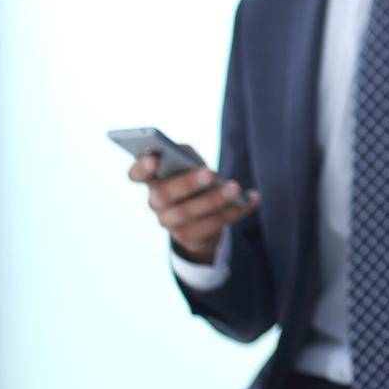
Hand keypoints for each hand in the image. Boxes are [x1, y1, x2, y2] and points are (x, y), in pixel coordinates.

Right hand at [130, 149, 258, 263]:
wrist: (201, 218)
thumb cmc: (193, 180)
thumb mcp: (188, 164)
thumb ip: (184, 154)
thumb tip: (184, 151)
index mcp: (152, 180)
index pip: (136, 174)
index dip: (141, 167)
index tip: (153, 158)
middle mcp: (155, 202)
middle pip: (164, 195)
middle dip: (187, 183)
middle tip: (210, 173)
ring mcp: (169, 223)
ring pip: (187, 214)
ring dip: (214, 200)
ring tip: (235, 188)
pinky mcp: (188, 237)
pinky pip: (211, 226)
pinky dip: (235, 211)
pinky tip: (253, 199)